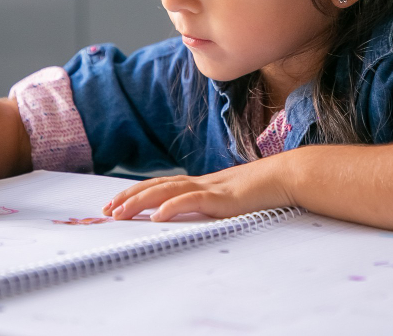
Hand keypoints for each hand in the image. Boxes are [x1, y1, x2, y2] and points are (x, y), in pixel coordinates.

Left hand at [101, 154, 294, 221]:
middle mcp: (200, 182)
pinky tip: (157, 216)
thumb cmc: (262, 189)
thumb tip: (195, 213)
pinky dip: (172, 207)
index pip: (160, 185)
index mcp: (200, 183)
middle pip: (156, 186)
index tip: (116, 203)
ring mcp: (209, 188)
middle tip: (107, 209)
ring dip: (141, 202)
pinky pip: (191, 201)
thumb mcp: (230, 198)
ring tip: (121, 212)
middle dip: (129, 197)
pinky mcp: (221, 197)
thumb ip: (212, 203)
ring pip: (167, 191)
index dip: (137, 192)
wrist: (285, 176)